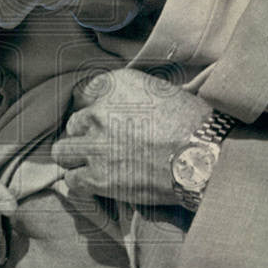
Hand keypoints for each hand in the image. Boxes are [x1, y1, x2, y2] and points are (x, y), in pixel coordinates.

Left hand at [50, 68, 211, 203]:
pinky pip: (72, 180)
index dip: (93, 109)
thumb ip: (130, 95)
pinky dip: (82, 182)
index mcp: (116, 85)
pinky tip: (97, 181)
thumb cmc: (192, 123)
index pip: (84, 93)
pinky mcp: (98, 177)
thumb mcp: (161, 90)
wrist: (203, 156)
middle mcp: (99, 112)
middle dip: (86, 134)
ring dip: (77, 157)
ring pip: (63, 152)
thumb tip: (119, 107)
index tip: (103, 120)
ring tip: (95, 163)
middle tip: (105, 145)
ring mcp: (96, 145)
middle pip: (74, 123)